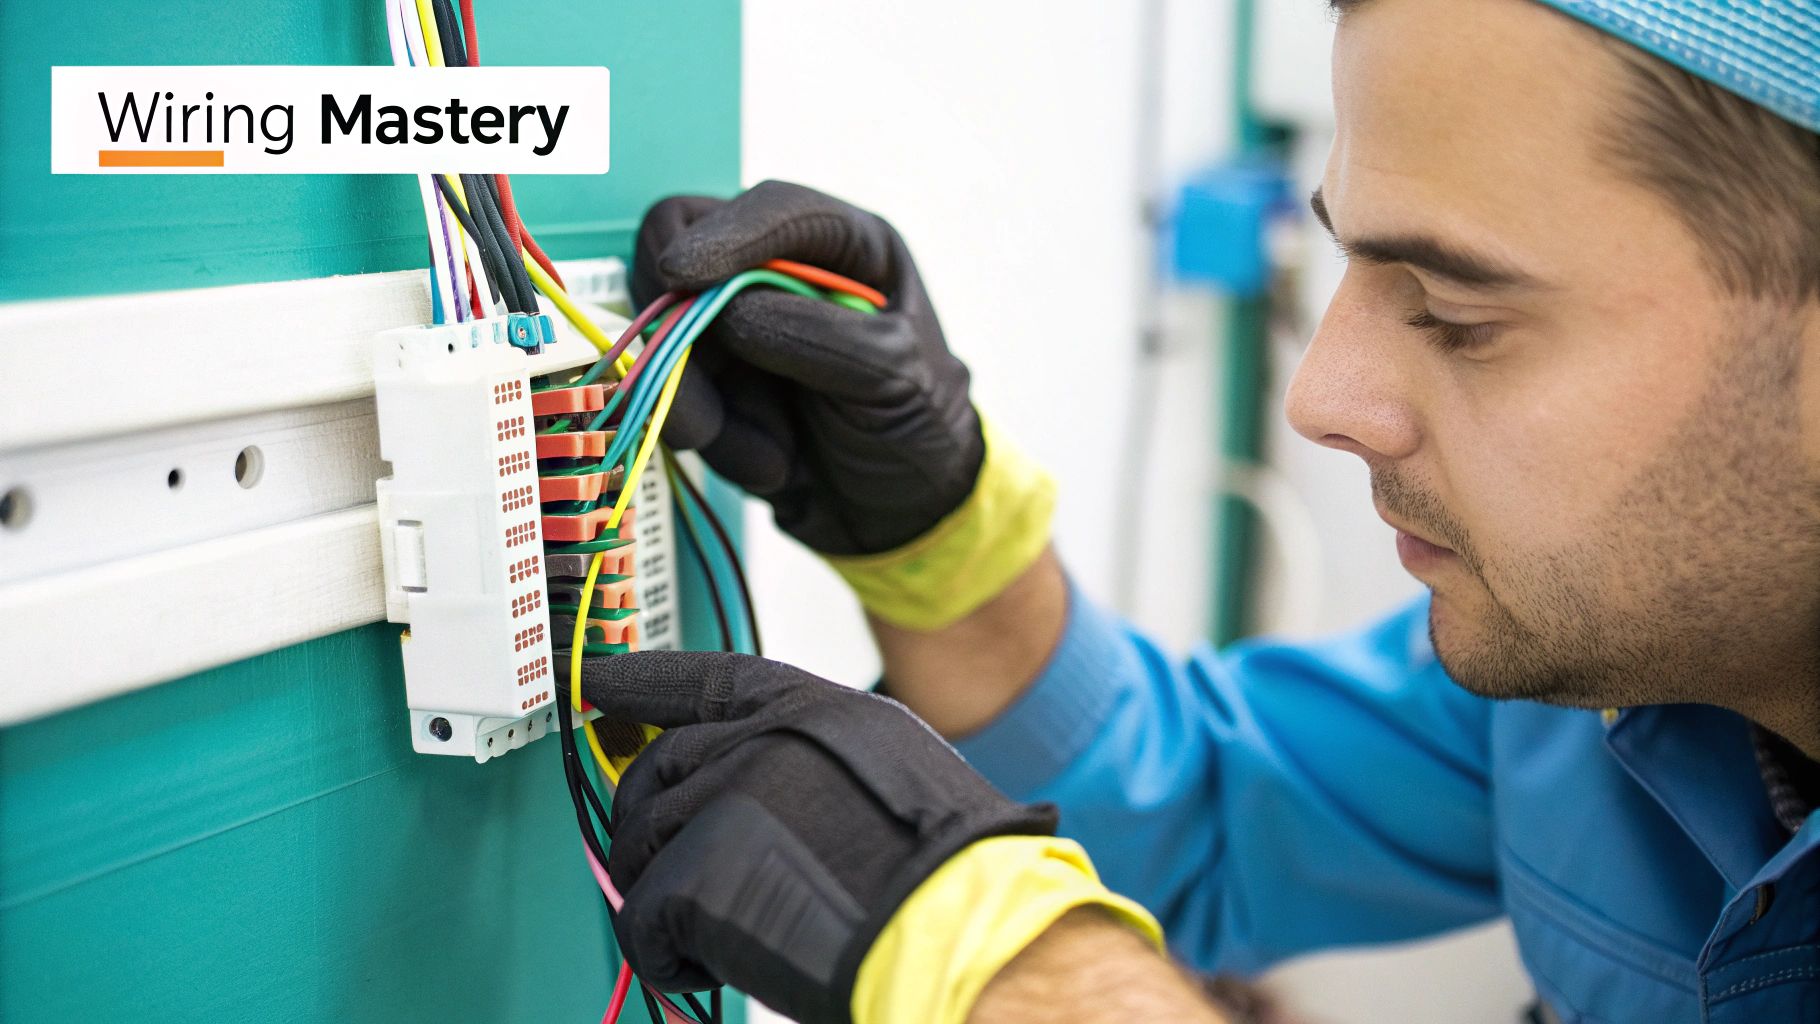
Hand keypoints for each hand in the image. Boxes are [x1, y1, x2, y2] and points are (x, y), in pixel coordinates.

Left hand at [579, 650, 1056, 1023]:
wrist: (962, 930)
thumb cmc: (952, 877)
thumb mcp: (894, 779)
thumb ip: (812, 773)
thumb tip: (750, 808)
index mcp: (818, 713)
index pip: (711, 680)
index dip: (650, 683)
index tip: (603, 683)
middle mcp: (764, 740)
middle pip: (658, 773)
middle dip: (650, 830)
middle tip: (673, 884)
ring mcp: (725, 799)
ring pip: (640, 848)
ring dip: (668, 905)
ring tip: (728, 937)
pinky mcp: (697, 870)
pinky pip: (641, 917)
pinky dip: (670, 957)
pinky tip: (719, 967)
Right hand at [632, 180, 982, 555]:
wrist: (902, 513)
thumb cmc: (921, 427)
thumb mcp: (898, 377)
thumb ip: (821, 335)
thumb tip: (730, 312)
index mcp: (847, 247)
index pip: (773, 209)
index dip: (723, 234)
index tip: (679, 273)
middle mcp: (782, 273)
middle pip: (683, 255)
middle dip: (683, 333)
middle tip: (708, 403)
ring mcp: (737, 326)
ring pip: (664, 336)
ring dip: (705, 407)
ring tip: (771, 459)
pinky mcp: (712, 381)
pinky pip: (673, 395)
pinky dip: (717, 441)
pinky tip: (772, 464)